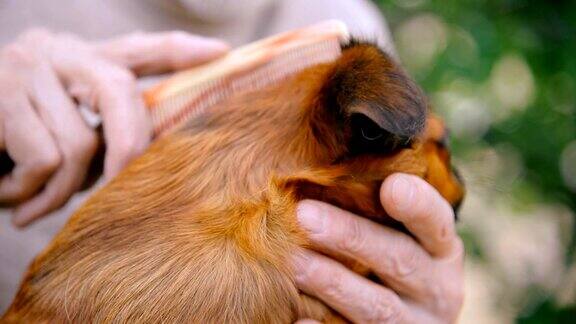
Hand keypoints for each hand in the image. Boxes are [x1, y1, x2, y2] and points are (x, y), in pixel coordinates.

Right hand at [0, 29, 227, 226]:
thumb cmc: (12, 145)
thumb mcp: (64, 133)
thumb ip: (102, 135)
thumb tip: (139, 162)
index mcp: (82, 61)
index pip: (141, 50)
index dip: (181, 51)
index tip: (222, 53)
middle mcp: (59, 52)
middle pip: (121, 91)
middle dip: (128, 148)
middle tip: (114, 187)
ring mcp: (27, 68)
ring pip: (80, 143)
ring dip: (58, 191)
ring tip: (31, 201)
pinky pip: (44, 160)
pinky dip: (31, 192)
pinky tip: (8, 194)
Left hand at [293, 173, 463, 322]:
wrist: (413, 322)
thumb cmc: (394, 263)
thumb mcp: (403, 237)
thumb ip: (380, 208)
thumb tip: (328, 153)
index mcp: (441, 250)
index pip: (437, 223)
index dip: (418, 206)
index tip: (391, 186)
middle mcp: (437, 288)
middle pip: (399, 260)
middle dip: (351, 237)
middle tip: (304, 215)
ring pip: (377, 306)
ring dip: (333, 282)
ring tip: (293, 263)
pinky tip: (298, 320)